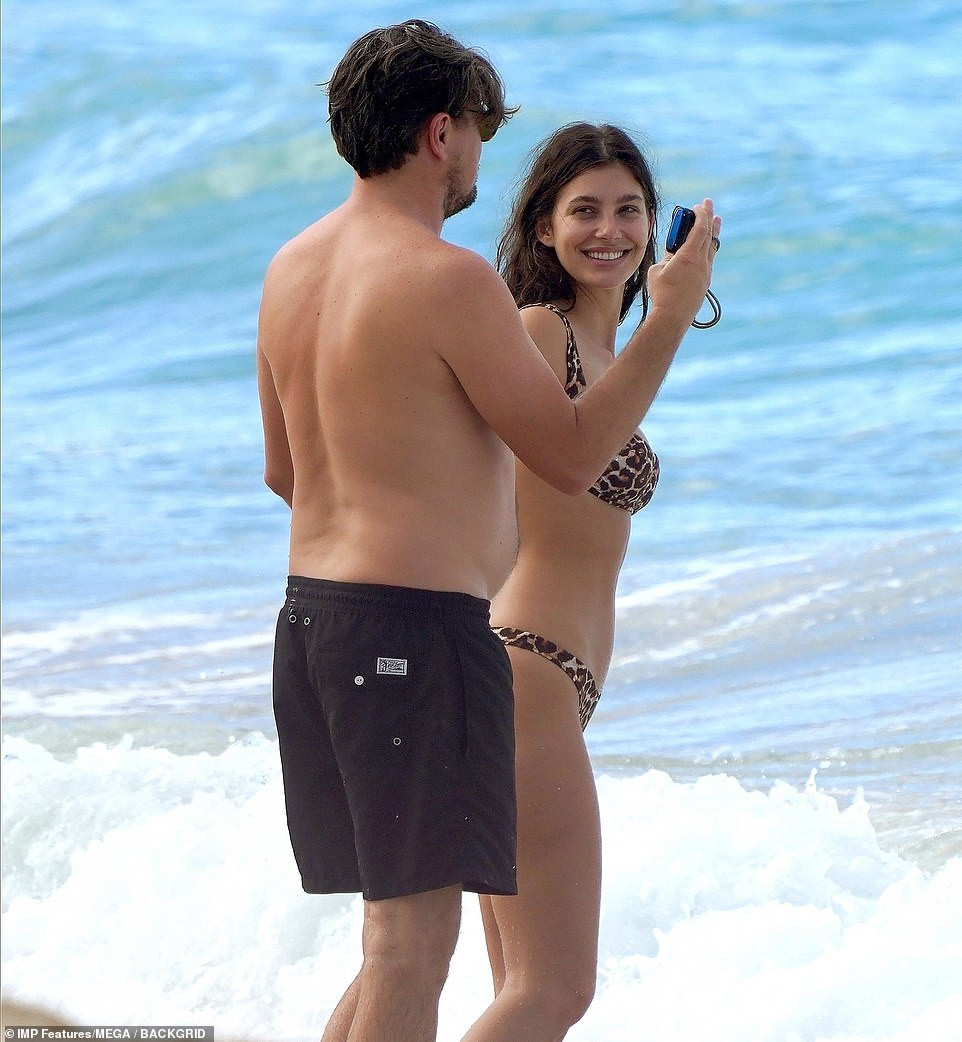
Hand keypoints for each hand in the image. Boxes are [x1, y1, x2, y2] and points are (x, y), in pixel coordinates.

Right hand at [647, 199, 721, 326]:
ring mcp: (705, 272)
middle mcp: (701, 262)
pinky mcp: (705, 282)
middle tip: (709, 206)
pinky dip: (708, 248)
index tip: (701, 204)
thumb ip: (667, 257)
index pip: (699, 228)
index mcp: (689, 256)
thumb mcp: (657, 270)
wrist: (672, 316)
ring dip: (713, 232)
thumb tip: (673, 252)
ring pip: (712, 247)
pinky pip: (709, 259)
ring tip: (716, 222)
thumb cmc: (661, 293)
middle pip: (709, 235)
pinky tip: (707, 246)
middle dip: (708, 218)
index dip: (701, 214)